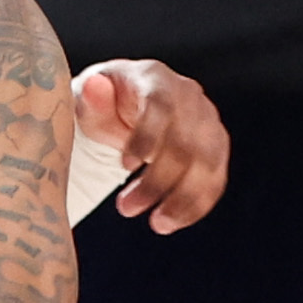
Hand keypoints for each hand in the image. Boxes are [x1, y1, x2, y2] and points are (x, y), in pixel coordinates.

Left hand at [73, 58, 228, 234]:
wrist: (119, 108)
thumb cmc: (100, 104)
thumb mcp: (86, 101)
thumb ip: (90, 98)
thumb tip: (95, 86)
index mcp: (155, 78)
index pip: (161, 106)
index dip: (146, 138)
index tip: (124, 167)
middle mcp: (188, 95)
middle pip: (186, 141)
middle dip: (158, 180)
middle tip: (126, 208)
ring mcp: (206, 120)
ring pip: (207, 163)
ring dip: (183, 198)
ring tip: (157, 224)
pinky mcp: (215, 146)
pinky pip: (215, 179)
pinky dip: (197, 204)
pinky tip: (173, 222)